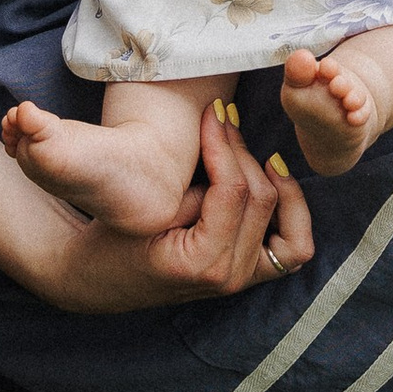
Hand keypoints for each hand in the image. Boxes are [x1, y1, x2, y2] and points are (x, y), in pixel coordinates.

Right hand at [39, 109, 315, 312]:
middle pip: (262, 199)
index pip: (232, 191)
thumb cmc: (113, 239)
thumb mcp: (144, 209)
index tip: (211, 112)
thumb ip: (190, 187)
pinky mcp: (248, 272)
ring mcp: (243, 279)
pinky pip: (293, 247)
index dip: (223, 144)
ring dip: (276, 180)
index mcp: (201, 264)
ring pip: (290, 222)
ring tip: (252, 149)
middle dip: (242, 152)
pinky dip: (293, 213)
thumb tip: (228, 141)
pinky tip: (275, 179)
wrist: (100, 278)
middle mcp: (230, 277)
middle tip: (223, 119)